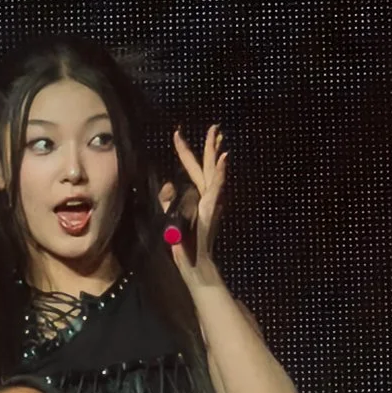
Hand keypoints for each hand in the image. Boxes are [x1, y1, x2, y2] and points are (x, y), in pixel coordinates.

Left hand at [164, 125, 227, 284]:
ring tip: (218, 136)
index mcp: (196, 199)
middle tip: (214, 126)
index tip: (177, 133)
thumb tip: (167, 185)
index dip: (184, 151)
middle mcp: (206, 198)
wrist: (194, 266)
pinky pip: (215, 188)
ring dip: (215, 154)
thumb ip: (168, 202)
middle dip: (209, 145)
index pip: (190, 170)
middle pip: (206, 167)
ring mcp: (210, 204)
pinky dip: (220, 173)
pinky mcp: (211, 211)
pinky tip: (224, 159)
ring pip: (213, 174)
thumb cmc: (183, 247)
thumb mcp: (171, 219)